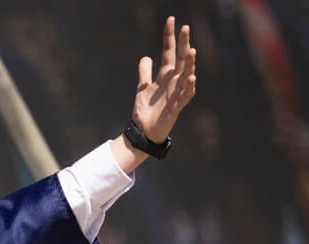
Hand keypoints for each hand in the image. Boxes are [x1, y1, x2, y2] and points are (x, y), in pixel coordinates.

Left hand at [132, 16, 197, 142]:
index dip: (169, 37)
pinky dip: (189, 87)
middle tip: (186, 28)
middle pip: (181, 59)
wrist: (143, 131)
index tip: (171, 20)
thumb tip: (145, 57)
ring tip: (192, 51)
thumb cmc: (145, 110)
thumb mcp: (142, 88)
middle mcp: (174, 81)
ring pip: (187, 75)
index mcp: (165, 75)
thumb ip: (145, 73)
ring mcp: (177, 93)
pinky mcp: (177, 106)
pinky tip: (191, 78)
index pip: (169, 52)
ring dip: (190, 64)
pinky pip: (185, 95)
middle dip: (183, 44)